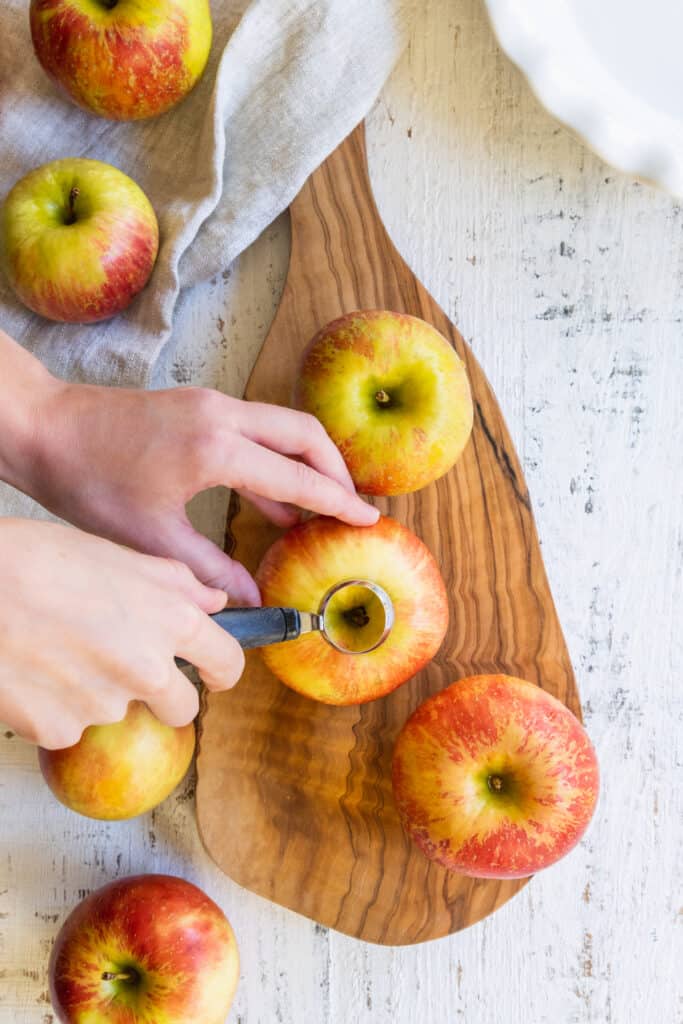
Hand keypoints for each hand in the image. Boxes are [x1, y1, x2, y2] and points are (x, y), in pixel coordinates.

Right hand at [0, 519, 244, 749]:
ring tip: (60, 649)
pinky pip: (70, 726)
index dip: (221, 669)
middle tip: (124, 663)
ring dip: (99, 692)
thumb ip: (177, 584)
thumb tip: (216, 602)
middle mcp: (147, 671)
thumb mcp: (119, 556)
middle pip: (182, 708)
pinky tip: (36, 671)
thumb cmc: (39, 559)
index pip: (228, 665)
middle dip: (164, 694)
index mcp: (172, 622)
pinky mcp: (59, 730)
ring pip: (118, 711)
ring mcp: (103, 706)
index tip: (211, 671)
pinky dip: (57, 707)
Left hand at [21, 381, 377, 603]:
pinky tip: (272, 496)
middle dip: (336, 472)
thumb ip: (209, 570)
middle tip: (350, 510)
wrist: (44, 427)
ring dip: (308, 462)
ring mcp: (211, 403)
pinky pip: (255, 427)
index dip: (338, 503)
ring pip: (284, 426)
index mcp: (215, 449)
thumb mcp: (150, 538)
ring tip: (318, 508)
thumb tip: (252, 599)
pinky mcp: (197, 403)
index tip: (368, 521)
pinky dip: (275, 457)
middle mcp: (223, 416)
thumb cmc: (88, 481)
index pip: (298, 479)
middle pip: (307, 436)